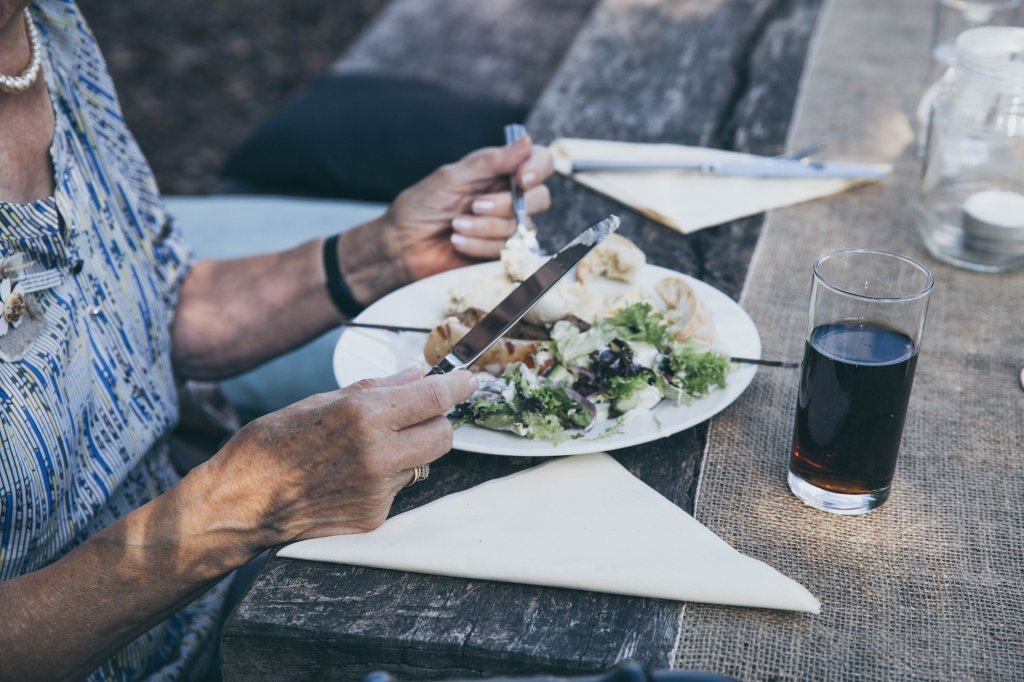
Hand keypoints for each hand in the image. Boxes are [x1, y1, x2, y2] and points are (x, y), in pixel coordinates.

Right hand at [215, 367, 477, 546]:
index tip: (470, 381)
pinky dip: (387, 476)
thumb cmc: (271, 444)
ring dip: (409, 450)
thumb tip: (415, 375)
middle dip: (436, 420)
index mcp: (362, 416)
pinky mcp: (374, 516)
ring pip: (423, 462)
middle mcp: (378, 454)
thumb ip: (376, 389)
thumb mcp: (320, 401)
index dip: (458, 387)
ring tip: (367, 447)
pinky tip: (352, 474)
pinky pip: (400, 488)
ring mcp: (378, 490)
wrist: (240, 504)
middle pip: (443, 434)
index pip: (433, 398)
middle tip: (417, 414)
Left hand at [338, 136, 553, 304]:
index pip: (540, 162)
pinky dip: (479, 245)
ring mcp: (506, 227)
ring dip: (484, 226)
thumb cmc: (422, 206)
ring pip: (521, 226)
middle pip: (539, 198)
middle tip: (474, 205)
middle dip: (505, 204)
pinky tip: (457, 242)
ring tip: (455, 226)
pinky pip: (507, 249)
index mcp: (500, 172)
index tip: (521, 178)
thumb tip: (527, 141)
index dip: (538, 169)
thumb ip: (491, 161)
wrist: (402, 246)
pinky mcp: (500, 254)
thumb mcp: (453, 177)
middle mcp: (509, 198)